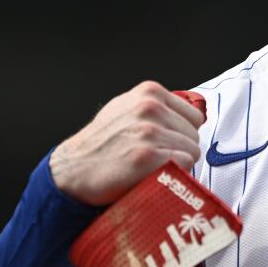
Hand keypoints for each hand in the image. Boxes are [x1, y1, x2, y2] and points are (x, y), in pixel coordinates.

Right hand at [49, 81, 205, 206]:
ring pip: (192, 151)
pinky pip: (184, 165)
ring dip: (176, 163)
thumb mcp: (126, 109)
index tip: (165, 143)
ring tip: (150, 165)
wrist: (73, 170)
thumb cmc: (102, 143)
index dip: (181, 134)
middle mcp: (150, 107)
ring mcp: (148, 131)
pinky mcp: (146, 156)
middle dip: (179, 149)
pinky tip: (151, 174)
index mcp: (149, 92)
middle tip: (154, 157)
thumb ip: (157, 107)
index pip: (194, 117)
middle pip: (194, 135)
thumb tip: (193, 117)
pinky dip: (174, 174)